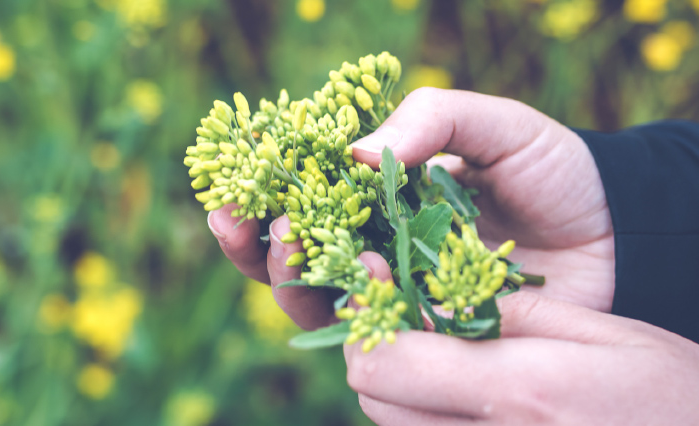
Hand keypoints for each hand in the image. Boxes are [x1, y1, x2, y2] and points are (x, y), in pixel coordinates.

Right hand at [208, 88, 614, 329]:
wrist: (616, 231)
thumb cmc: (551, 170)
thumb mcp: (494, 123)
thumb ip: (432, 118)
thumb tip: (353, 150)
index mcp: (377, 197)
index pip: (303, 200)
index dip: (260, 197)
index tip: (230, 188)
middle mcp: (376, 247)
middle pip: (293, 259)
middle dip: (260, 244)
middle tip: (259, 224)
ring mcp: (400, 294)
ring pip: (321, 301)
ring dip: (294, 279)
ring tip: (299, 246)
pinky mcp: (430, 334)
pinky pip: (378, 334)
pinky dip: (356, 313)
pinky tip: (363, 282)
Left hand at [344, 289, 698, 424]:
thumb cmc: (673, 392)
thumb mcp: (599, 330)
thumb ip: (509, 313)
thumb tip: (439, 303)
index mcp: (518, 390)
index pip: (385, 365)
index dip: (369, 323)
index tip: (379, 288)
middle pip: (375, 399)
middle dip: (378, 351)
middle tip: (410, 318)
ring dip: (399, 385)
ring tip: (439, 352)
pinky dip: (426, 415)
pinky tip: (463, 391)